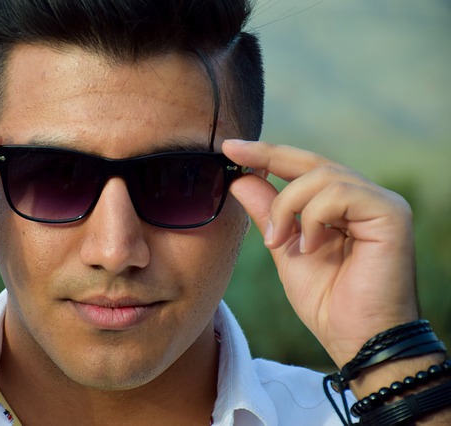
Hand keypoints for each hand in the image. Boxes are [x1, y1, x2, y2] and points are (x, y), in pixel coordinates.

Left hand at [223, 140, 418, 367]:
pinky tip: (310, 247)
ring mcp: (380, 203)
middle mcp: (363, 198)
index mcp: (340, 206)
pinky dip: (313, 218)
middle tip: (232, 153)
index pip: (302, 168)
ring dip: (287, 207)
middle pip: (311, 161)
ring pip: (321, 175)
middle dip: (268, 155)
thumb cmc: (327, 301)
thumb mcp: (284, 250)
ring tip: (278, 243)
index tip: (230, 147)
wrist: (356, 339)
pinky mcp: (391, 213)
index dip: (267, 154)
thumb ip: (268, 212)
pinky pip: (339, 193)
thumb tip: (241, 179)